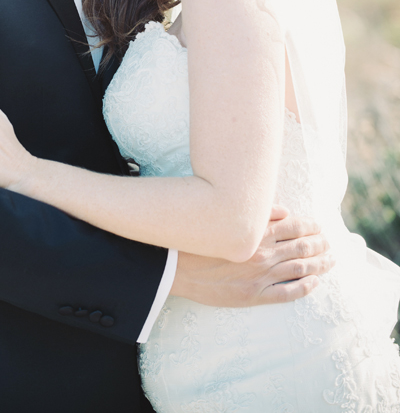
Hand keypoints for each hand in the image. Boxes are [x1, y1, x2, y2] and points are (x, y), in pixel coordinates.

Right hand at [171, 205, 333, 306]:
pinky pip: (287, 293)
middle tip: (330, 244)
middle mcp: (263, 254)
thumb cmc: (200, 238)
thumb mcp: (228, 219)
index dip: (312, 227)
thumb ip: (258, 214)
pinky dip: (305, 288)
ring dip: (319, 264)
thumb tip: (285, 210)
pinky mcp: (254, 296)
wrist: (176, 266)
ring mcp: (260, 277)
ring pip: (300, 269)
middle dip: (321, 245)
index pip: (295, 227)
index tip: (320, 226)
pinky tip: (314, 283)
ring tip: (330, 260)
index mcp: (258, 233)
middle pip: (302, 247)